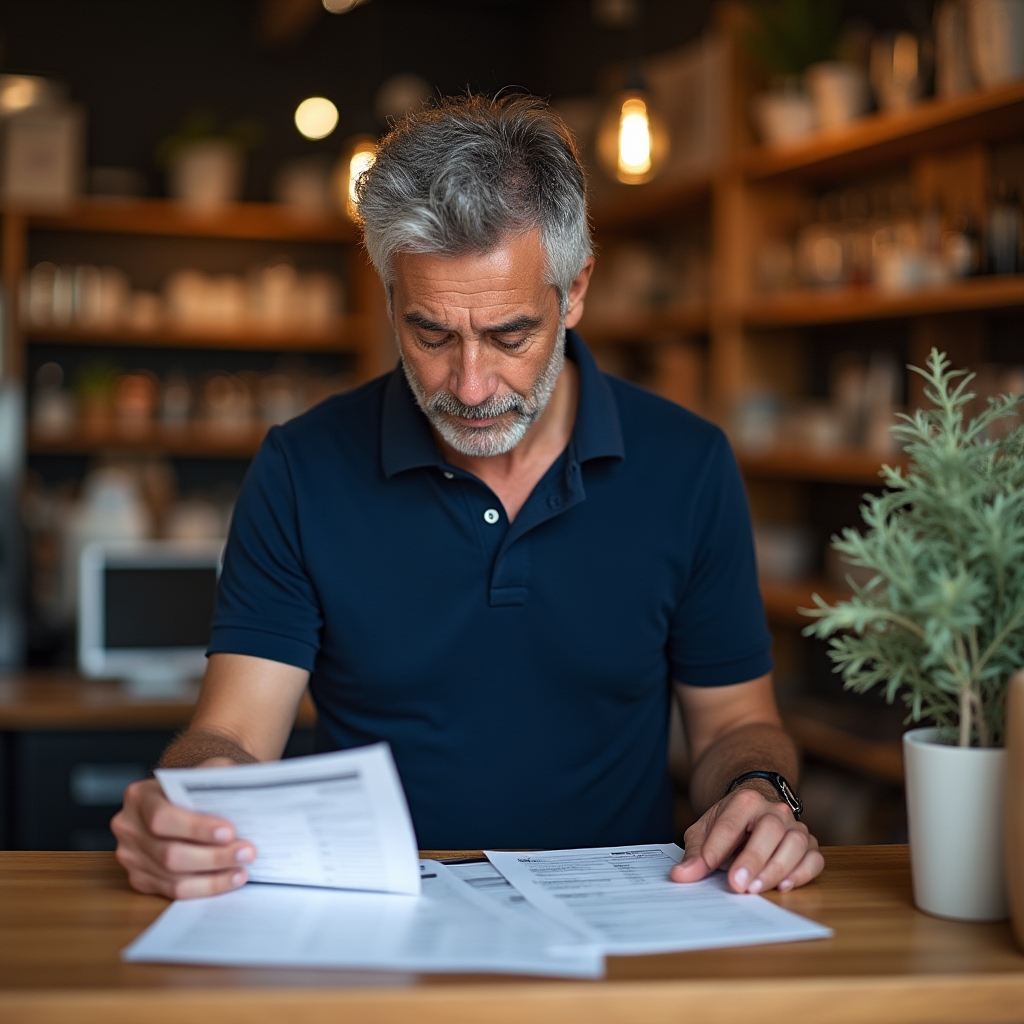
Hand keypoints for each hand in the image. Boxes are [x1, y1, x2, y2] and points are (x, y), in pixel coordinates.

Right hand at [112, 776, 255, 898]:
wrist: (185, 796)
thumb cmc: (198, 785)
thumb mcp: (208, 770)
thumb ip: (220, 779)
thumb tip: (245, 796)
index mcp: (139, 796)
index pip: (162, 817)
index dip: (196, 828)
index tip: (229, 832)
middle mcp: (128, 827)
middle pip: (168, 854)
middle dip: (212, 856)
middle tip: (246, 852)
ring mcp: (131, 856)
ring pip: (172, 878)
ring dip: (213, 877)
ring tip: (242, 868)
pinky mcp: (141, 878)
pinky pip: (173, 891)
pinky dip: (205, 887)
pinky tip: (229, 878)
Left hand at [670, 786, 822, 893]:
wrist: (754, 811)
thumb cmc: (728, 826)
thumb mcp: (704, 833)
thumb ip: (695, 854)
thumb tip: (680, 876)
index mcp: (745, 800)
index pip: (731, 823)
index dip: (718, 845)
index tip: (707, 865)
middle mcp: (774, 810)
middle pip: (770, 830)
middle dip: (754, 858)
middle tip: (738, 885)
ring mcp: (795, 826)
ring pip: (796, 844)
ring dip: (777, 869)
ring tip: (756, 889)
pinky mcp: (810, 844)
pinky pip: (815, 858)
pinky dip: (802, 874)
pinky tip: (784, 886)